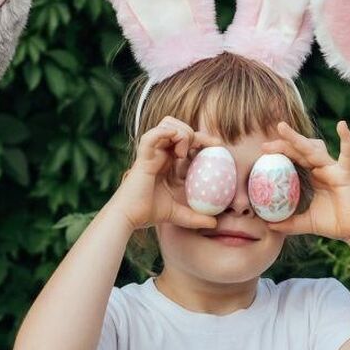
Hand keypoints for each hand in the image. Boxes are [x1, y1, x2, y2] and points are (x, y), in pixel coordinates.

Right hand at [112, 116, 220, 230]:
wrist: (130, 217)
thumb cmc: (149, 213)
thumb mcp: (179, 214)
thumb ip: (196, 218)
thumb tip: (214, 224)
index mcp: (168, 160)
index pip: (187, 139)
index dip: (203, 139)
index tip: (219, 146)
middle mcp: (160, 153)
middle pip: (178, 126)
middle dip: (196, 132)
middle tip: (210, 145)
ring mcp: (151, 153)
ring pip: (167, 124)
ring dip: (182, 132)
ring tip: (185, 152)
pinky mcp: (143, 157)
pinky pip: (151, 136)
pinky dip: (164, 133)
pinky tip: (177, 140)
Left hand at [261, 120, 349, 244]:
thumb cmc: (335, 224)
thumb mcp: (307, 223)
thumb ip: (289, 223)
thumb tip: (268, 226)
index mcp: (314, 176)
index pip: (295, 159)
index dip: (280, 153)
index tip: (262, 151)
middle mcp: (323, 168)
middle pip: (301, 150)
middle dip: (283, 144)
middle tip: (264, 145)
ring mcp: (335, 169)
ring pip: (314, 150)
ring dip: (298, 139)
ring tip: (282, 129)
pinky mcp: (346, 174)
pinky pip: (347, 155)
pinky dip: (346, 140)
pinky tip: (341, 125)